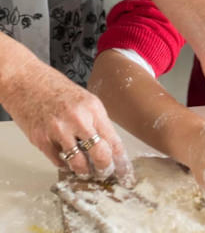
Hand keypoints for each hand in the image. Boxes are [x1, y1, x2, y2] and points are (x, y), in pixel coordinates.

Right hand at [2, 57, 133, 186]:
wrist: (28, 83)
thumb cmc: (58, 91)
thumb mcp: (86, 101)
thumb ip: (97, 121)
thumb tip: (109, 145)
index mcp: (93, 108)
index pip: (113, 140)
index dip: (120, 159)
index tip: (124, 171)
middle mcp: (78, 119)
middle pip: (100, 154)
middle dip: (105, 168)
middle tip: (105, 173)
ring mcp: (58, 131)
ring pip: (78, 163)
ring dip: (84, 171)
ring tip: (86, 171)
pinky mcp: (41, 140)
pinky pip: (58, 161)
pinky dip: (65, 164)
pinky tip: (67, 161)